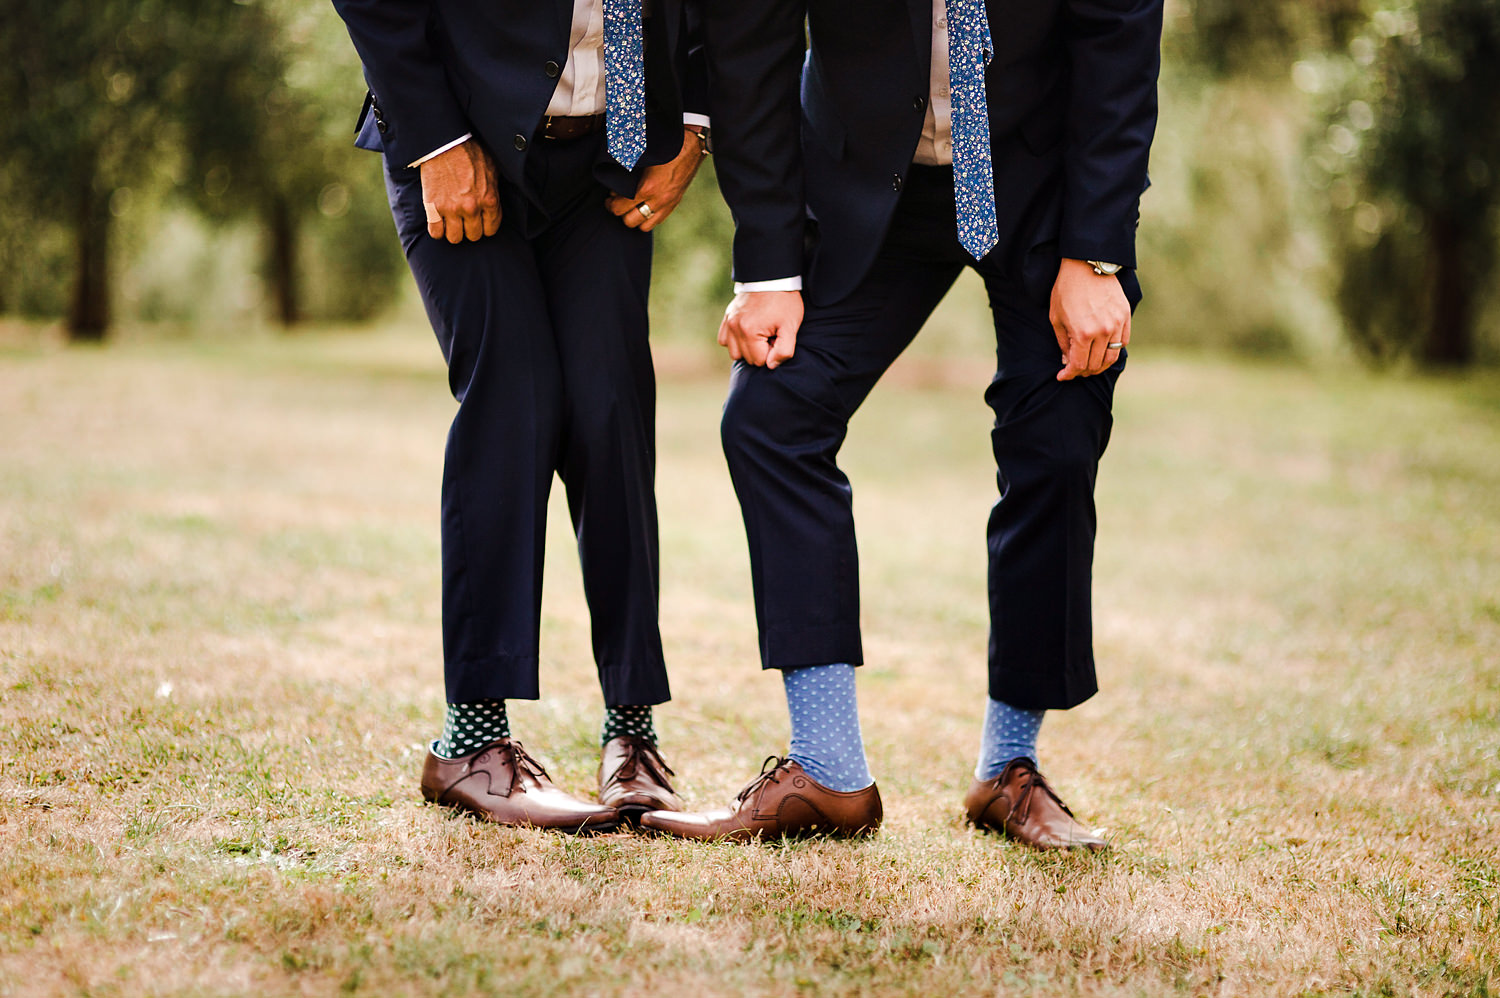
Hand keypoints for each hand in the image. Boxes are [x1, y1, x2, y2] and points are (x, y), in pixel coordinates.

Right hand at [420, 140, 500, 243]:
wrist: (444, 142)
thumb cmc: (470, 151)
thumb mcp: (492, 168)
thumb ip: (495, 189)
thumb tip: (497, 199)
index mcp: (489, 200)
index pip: (491, 229)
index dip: (485, 226)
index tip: (480, 221)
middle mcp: (472, 208)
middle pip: (473, 236)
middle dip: (470, 229)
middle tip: (465, 220)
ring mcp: (452, 209)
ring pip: (455, 238)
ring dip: (454, 231)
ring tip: (452, 222)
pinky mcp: (433, 207)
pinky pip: (435, 233)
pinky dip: (437, 230)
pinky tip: (438, 221)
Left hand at [605, 127, 706, 231]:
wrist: (692, 145)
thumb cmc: (665, 146)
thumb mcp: (642, 155)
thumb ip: (626, 168)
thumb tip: (614, 178)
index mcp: (648, 188)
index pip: (620, 208)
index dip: (611, 204)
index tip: (609, 198)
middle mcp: (658, 200)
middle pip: (630, 221)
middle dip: (621, 213)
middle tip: (617, 202)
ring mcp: (668, 204)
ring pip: (644, 226)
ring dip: (635, 218)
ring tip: (632, 207)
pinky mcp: (675, 203)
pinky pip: (658, 220)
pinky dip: (649, 216)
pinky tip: (645, 205)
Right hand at [718, 290, 802, 367]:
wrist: (772, 277)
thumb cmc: (784, 301)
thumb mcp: (791, 326)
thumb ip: (784, 350)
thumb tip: (771, 365)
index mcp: (750, 332)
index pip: (760, 361)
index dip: (772, 352)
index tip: (778, 337)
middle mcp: (735, 328)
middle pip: (747, 359)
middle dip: (761, 351)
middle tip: (771, 333)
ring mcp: (729, 322)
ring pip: (735, 353)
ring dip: (748, 348)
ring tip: (760, 334)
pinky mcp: (727, 318)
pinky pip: (725, 340)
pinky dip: (735, 341)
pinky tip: (748, 332)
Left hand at [1050, 258, 1130, 380]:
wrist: (1087, 264)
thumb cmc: (1066, 289)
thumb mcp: (1056, 317)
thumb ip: (1063, 342)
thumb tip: (1067, 361)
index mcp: (1083, 333)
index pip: (1078, 365)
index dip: (1069, 374)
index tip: (1062, 376)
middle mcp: (1102, 332)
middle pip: (1095, 364)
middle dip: (1083, 371)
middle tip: (1074, 370)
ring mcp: (1117, 324)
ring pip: (1112, 357)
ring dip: (1100, 365)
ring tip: (1090, 365)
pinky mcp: (1125, 316)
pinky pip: (1123, 342)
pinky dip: (1114, 351)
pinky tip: (1103, 351)